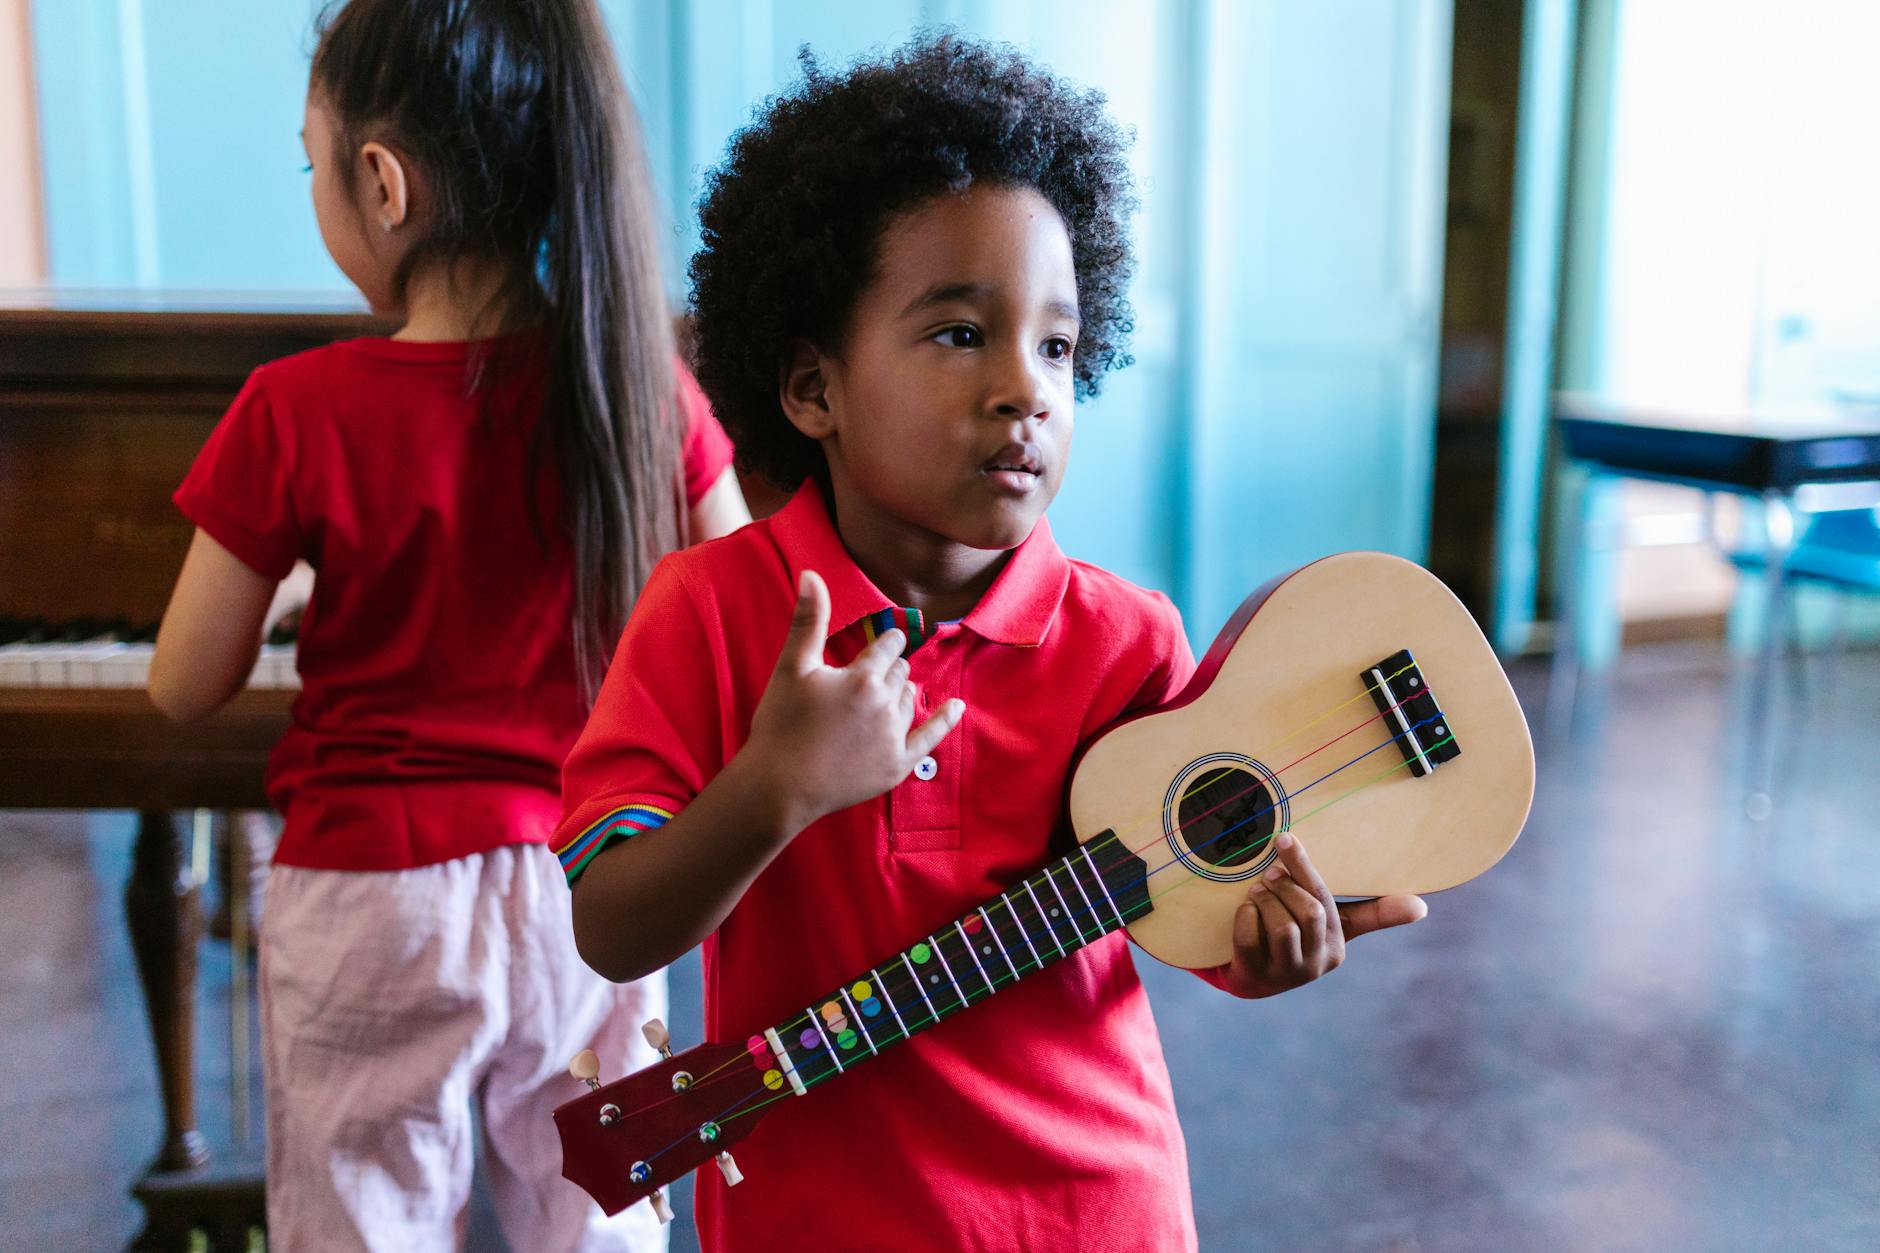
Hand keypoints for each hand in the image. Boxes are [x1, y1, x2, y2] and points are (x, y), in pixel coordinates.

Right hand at [743, 570, 964, 831]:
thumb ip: (807, 620)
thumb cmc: (780, 724)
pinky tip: (957, 707)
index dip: (886, 641)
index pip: (887, 647)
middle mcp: (885, 705)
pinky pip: (930, 738)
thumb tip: (812, 573)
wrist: (778, 787)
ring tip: (884, 694)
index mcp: (863, 677)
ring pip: (909, 700)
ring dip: (901, 692)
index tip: (887, 639)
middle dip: (890, 667)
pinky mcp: (896, 767)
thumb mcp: (791, 667)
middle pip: (900, 672)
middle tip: (874, 672)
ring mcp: (893, 738)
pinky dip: (946, 721)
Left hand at [1217, 832, 1427, 998]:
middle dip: (1284, 886)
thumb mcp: (1333, 924)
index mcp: (1337, 944)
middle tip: (1268, 873)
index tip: (1286, 839)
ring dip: (1264, 901)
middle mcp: (1317, 962)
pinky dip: (1245, 917)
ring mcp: (1287, 972)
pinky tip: (1246, 911)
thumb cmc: (1300, 937)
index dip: (1304, 867)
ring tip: (1257, 892)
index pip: (1324, 899)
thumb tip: (1422, 906)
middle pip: (1309, 912)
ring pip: (1281, 927)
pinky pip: (1250, 937)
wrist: (1256, 976)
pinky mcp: (1256, 975)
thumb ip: (1373, 912)